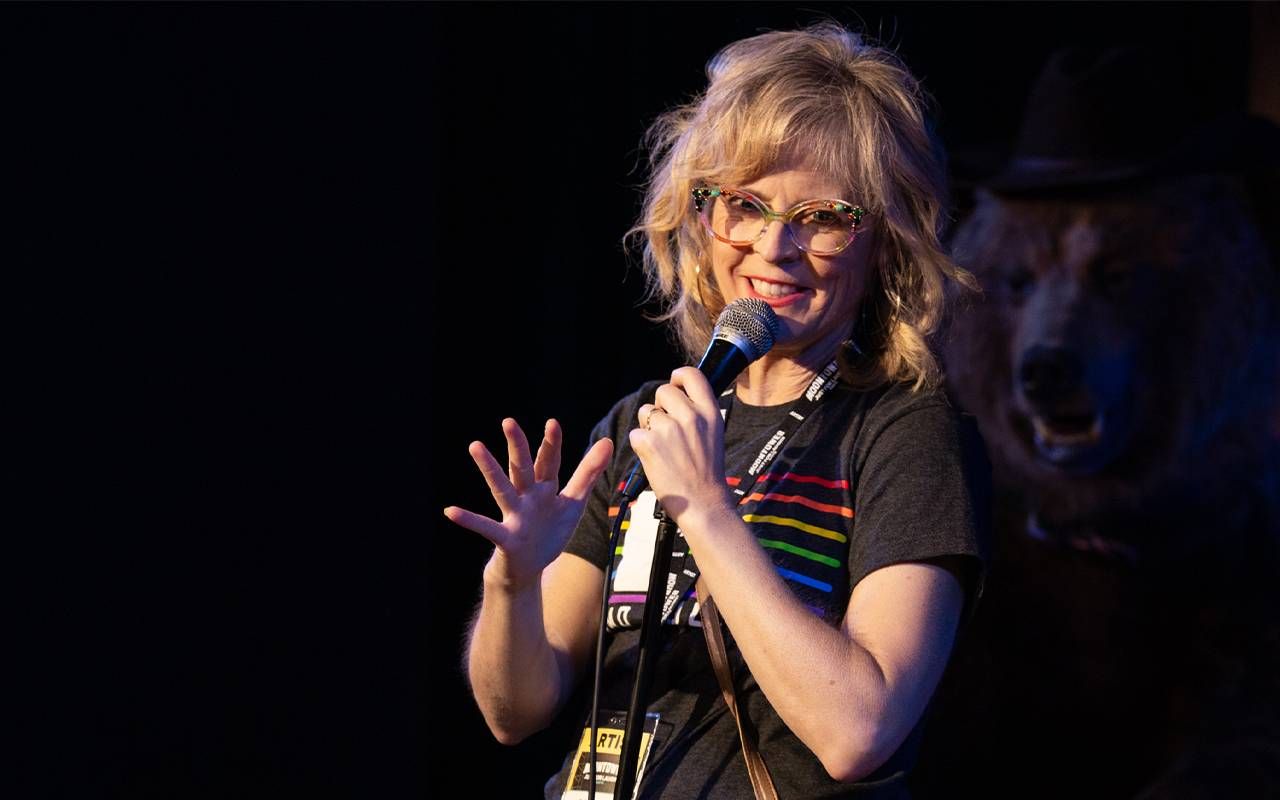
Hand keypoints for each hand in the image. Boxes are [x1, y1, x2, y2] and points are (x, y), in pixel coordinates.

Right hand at [444, 418, 612, 590]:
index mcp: (544, 489)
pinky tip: (450, 511)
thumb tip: (608, 441)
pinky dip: (468, 520)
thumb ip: (588, 473)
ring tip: (475, 445)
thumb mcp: (573, 503)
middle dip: (518, 446)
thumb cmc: (548, 532)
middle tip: (509, 421)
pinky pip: (486, 527)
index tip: (552, 423)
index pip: (548, 463)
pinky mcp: (505, 538)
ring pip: (501, 489)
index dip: (551, 445)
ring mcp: (514, 516)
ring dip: (489, 469)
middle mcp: (527, 498)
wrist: (526, 570)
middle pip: (523, 469)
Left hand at [629, 367, 732, 523]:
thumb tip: (677, 393)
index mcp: (710, 411)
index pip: (691, 375)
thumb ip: (698, 411)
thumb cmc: (707, 471)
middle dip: (660, 407)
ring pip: (645, 412)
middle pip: (662, 391)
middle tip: (667, 429)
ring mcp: (669, 430)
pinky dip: (640, 445)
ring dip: (648, 427)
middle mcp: (691, 416)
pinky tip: (655, 459)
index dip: (678, 377)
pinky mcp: (650, 444)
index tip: (675, 386)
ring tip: (663, 448)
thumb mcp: (714, 433)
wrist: (704, 503)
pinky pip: (636, 433)